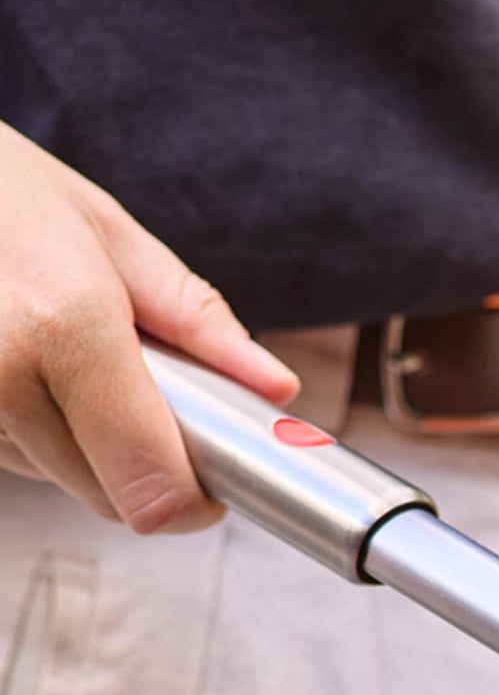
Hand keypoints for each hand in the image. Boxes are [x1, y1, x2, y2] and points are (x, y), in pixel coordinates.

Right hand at [0, 124, 295, 532]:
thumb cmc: (2, 192)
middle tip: (137, 390)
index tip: (212, 482)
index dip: (194, 502)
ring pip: (58, 479)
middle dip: (142, 462)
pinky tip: (23, 364)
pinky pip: (11, 457)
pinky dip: (33, 430)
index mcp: (66, 327)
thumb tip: (275, 387)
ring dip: (83, 444)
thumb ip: (198, 322)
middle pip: (110, 497)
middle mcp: (1, 375)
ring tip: (62, 355)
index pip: (154, 488)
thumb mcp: (109, 234)